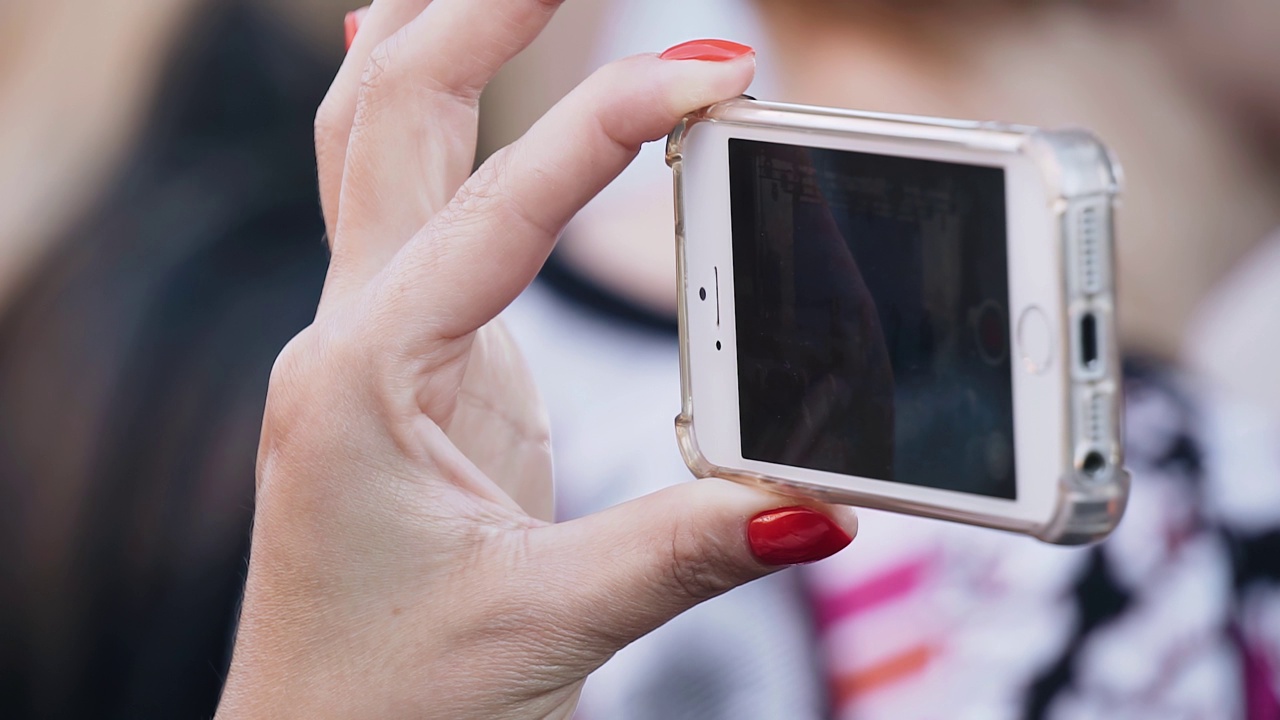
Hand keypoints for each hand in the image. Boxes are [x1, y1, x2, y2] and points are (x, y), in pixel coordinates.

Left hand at [215, 4, 856, 717]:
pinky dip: (427, 120)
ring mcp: (370, 343)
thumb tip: (823, 501)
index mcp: (366, 382)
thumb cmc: (395, 702)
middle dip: (480, 15)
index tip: (719, 74)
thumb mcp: (550, 623)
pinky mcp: (406, 366)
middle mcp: (350, 339)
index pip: (498, 211)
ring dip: (435, 44)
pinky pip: (401, 206)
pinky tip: (449, 77)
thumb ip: (688, 550)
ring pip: (372, 145)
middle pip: (390, 118)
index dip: (615, 129)